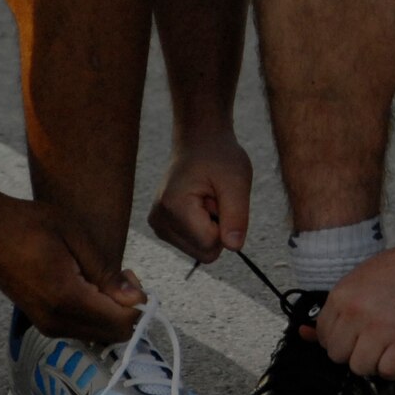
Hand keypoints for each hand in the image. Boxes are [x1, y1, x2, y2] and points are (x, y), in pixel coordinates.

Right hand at [0, 198, 143, 343]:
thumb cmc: (30, 225)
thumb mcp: (75, 236)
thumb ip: (106, 272)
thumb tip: (136, 300)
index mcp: (66, 299)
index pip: (120, 322)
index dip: (136, 303)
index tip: (129, 274)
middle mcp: (56, 321)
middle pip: (112, 334)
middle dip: (126, 309)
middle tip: (120, 275)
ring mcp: (47, 326)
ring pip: (98, 334)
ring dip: (111, 312)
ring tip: (101, 276)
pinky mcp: (43, 323)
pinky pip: (82, 328)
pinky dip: (95, 313)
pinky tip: (88, 285)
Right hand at [148, 131, 252, 263]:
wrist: (199, 142)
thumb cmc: (219, 156)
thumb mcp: (237, 181)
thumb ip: (237, 216)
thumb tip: (234, 248)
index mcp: (173, 207)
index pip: (210, 245)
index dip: (225, 225)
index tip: (219, 198)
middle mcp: (158, 220)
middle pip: (204, 253)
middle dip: (217, 229)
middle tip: (214, 198)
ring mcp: (157, 226)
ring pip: (199, 251)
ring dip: (210, 227)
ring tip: (206, 198)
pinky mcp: (162, 228)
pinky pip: (193, 245)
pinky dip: (202, 227)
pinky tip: (199, 203)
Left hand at [312, 236, 394, 377]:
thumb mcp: (360, 280)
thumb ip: (335, 309)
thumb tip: (305, 334)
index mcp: (341, 295)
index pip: (323, 336)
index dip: (339, 339)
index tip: (354, 335)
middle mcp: (356, 312)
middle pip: (338, 356)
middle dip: (354, 352)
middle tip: (372, 341)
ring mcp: (380, 328)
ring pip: (360, 368)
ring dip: (374, 362)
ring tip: (387, 346)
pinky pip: (388, 372)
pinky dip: (394, 369)